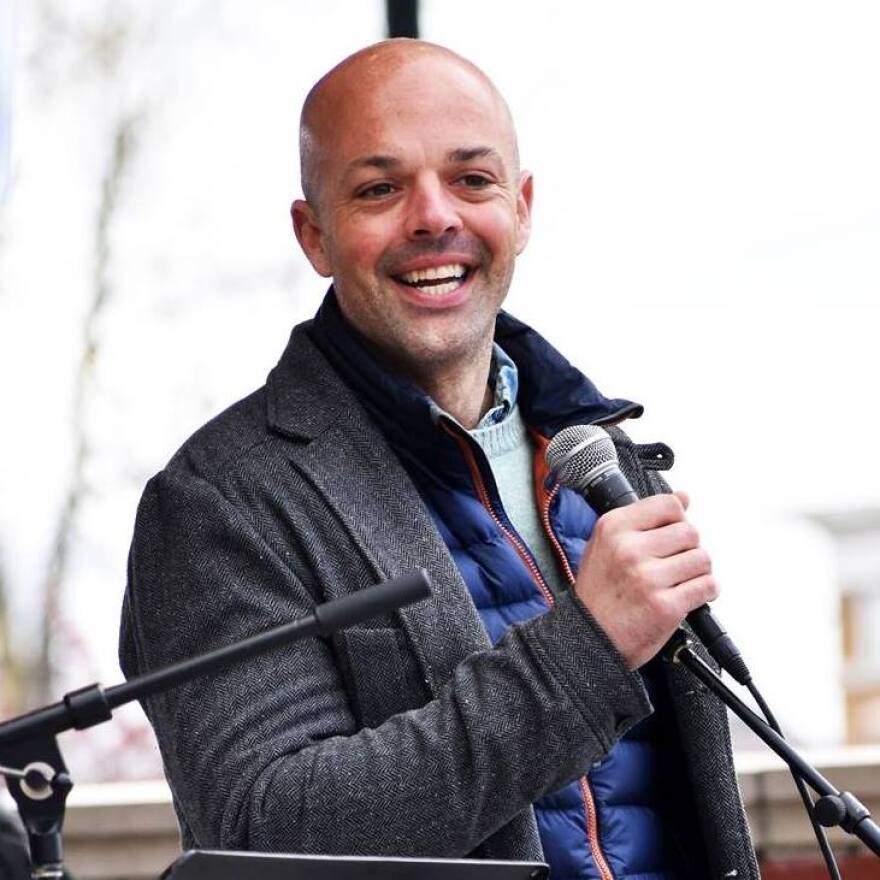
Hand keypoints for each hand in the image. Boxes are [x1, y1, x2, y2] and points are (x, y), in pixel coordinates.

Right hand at [573, 491, 718, 669]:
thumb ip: (643, 519)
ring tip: (679, 581)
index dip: (677, 519)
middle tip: (673, 563)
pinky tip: (687, 595)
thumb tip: (683, 497)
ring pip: (702, 559)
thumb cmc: (599, 592)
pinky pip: (707, 586)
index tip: (671, 534)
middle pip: (690, 532)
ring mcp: (648, 578)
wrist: (588, 636)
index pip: (668, 504)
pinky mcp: (666, 606)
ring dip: (697, 571)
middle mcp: (629, 549)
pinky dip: (704, 591)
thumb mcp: (607, 544)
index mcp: (614, 528)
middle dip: (688, 548)